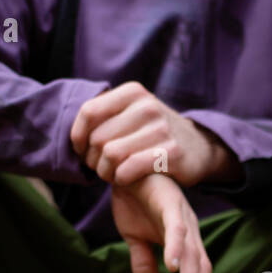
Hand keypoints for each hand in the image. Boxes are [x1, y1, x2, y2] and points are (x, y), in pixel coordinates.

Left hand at [71, 81, 240, 187]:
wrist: (199, 147)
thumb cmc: (154, 133)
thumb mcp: (133, 113)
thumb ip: (105, 116)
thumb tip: (72, 137)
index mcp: (133, 92)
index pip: (88, 112)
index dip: (77, 137)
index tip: (81, 152)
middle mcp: (147, 106)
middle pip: (98, 138)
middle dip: (93, 159)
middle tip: (100, 168)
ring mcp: (161, 129)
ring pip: (111, 155)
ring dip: (105, 172)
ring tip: (112, 174)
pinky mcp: (171, 153)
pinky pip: (129, 169)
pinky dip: (121, 179)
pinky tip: (125, 180)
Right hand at [110, 171, 212, 272]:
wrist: (125, 166)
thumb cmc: (134, 199)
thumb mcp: (134, 237)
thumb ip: (144, 263)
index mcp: (183, 239)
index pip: (197, 272)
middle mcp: (188, 230)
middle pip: (200, 267)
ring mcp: (181, 217)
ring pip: (191, 254)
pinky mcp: (169, 204)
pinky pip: (175, 229)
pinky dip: (175, 248)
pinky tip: (172, 267)